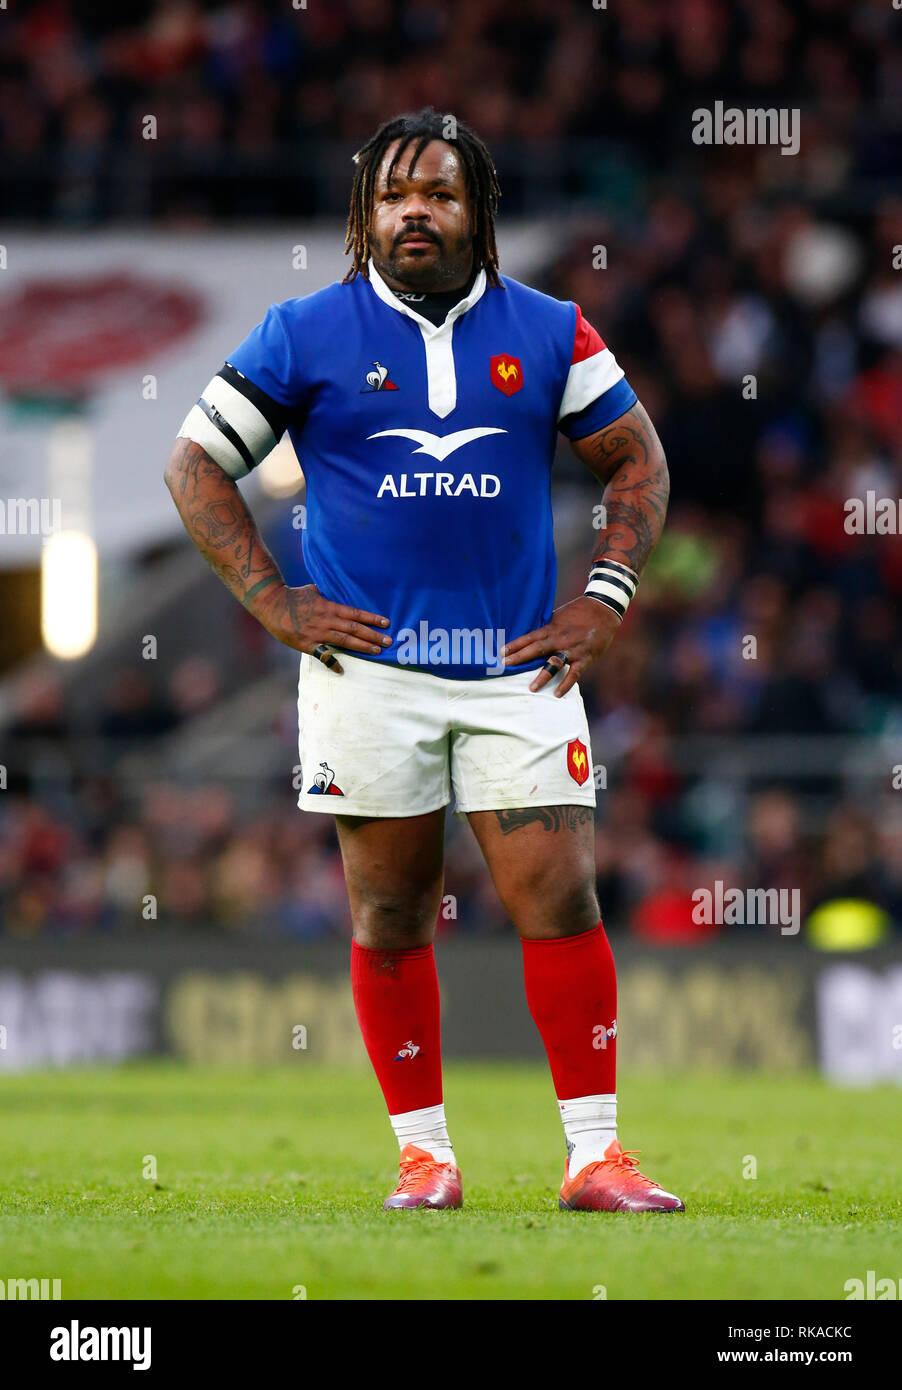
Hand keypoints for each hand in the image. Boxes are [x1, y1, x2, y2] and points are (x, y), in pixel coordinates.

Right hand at [253, 582, 391, 672]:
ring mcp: (317, 633)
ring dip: (362, 647)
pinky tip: (341, 670)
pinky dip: (332, 662)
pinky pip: (322, 654)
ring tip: (377, 652)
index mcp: (330, 607)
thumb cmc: (293, 596)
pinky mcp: (306, 644)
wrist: (272, 604)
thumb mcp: (313, 591)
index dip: (372, 618)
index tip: (386, 623)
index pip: (356, 613)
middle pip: (354, 628)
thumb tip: (336, 590)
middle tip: (389, 641)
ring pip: (344, 641)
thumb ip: (327, 594)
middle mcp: (327, 620)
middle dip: (373, 635)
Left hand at [501, 596, 619, 695]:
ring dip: (542, 676)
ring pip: (554, 663)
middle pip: (536, 649)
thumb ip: (546, 628)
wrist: (603, 610)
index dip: (515, 645)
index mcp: (551, 628)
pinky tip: (557, 694)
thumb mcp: (558, 617)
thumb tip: (529, 637)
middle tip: (505, 667)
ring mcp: (572, 649)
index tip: (501, 652)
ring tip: (531, 688)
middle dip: (520, 658)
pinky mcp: (585, 657)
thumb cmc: (579, 613)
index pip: (529, 637)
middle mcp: (559, 639)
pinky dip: (566, 684)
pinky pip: (574, 673)